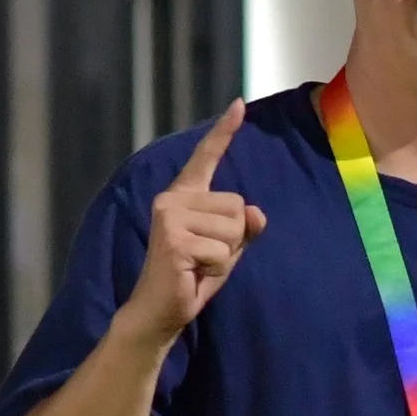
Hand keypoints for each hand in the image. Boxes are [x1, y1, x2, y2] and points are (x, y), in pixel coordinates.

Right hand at [123, 100, 263, 341]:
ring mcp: (169, 216)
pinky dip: (216, 270)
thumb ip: (244, 227)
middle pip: (237, 207)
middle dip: (233, 240)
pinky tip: (192, 273)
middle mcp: (172, 198)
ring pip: (233, 229)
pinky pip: (222, 252)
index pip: (207, 158)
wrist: (161, 310)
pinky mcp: (172, 238)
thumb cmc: (194, 276)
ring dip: (225, 256)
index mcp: (185, 195)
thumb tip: (255, 211)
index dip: (224, 132)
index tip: (239, 104)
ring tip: (198, 265)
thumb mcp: (228, 248)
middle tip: (205, 257)